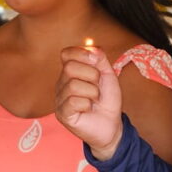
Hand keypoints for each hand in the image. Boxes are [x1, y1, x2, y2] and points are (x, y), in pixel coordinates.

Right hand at [55, 46, 122, 160]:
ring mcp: (60, 99)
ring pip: (73, 85)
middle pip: (69, 67)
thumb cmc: (107, 100)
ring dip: (92, 92)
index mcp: (71, 72)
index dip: (82, 54)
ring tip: (95, 100)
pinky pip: (73, 101)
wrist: (112, 125)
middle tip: (98, 87)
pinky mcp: (62, 114)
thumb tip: (90, 46)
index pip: (66, 53)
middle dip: (92, 75)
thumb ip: (100, 58)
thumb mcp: (108, 75)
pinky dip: (87, 104)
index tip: (96, 62)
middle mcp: (61, 83)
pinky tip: (88, 109)